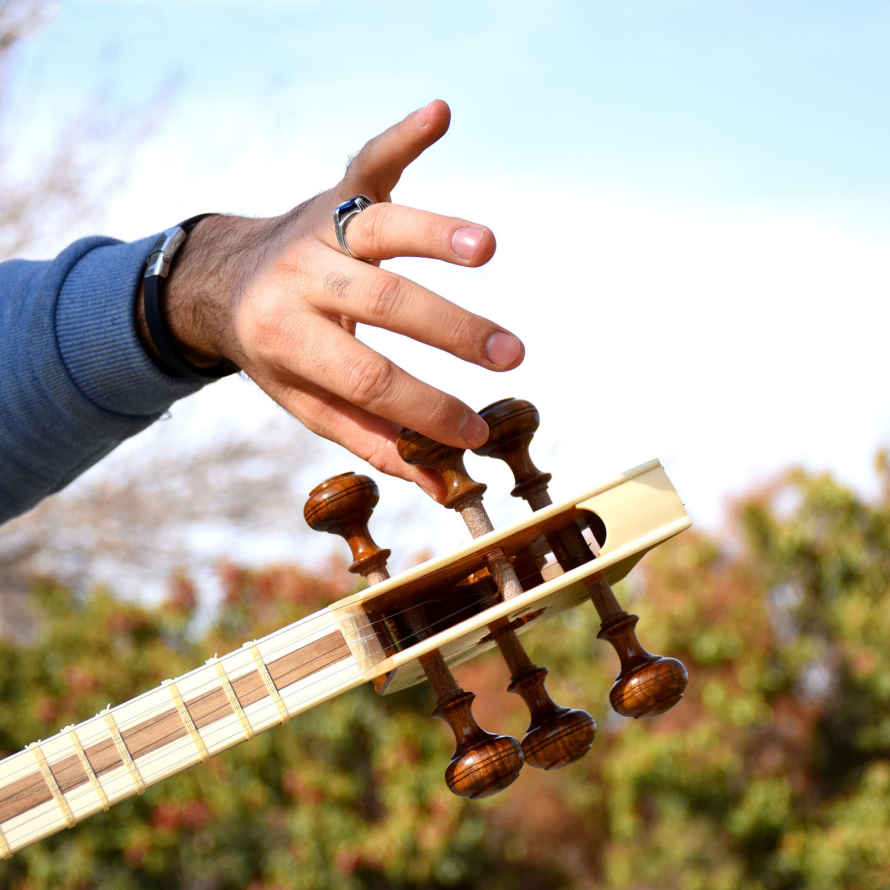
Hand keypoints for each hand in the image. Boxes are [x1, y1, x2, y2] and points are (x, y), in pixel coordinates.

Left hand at [159, 100, 523, 497]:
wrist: (225, 282)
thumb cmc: (281, 355)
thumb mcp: (309, 403)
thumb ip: (373, 440)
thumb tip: (440, 484)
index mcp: (284, 339)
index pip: (365, 378)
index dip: (424, 407)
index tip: (478, 432)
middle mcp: (298, 277)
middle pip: (382, 301)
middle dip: (450, 332)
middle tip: (510, 356)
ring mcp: (317, 227)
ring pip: (378, 226)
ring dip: (434, 233)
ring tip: (488, 248)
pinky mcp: (336, 192)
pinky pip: (370, 160)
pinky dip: (404, 137)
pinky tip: (440, 113)